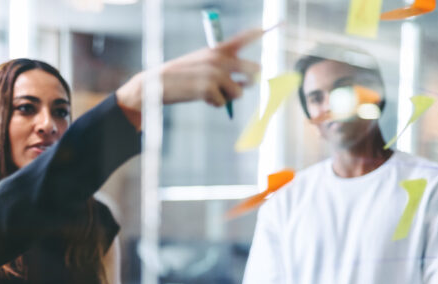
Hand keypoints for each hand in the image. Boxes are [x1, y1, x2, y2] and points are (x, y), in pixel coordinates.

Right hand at [115, 27, 262, 124]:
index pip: (245, 37)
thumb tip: (247, 83)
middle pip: (254, 69)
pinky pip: (224, 103)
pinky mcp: (210, 88)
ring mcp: (216, 73)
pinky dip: (214, 104)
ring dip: (228, 97)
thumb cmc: (180, 75)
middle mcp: (220, 58)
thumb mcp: (202, 63)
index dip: (263, 31)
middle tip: (235, 87)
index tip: (280, 24)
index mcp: (218, 49)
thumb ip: (224, 68)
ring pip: (240, 92)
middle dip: (248, 82)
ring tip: (209, 93)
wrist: (156, 84)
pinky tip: (200, 98)